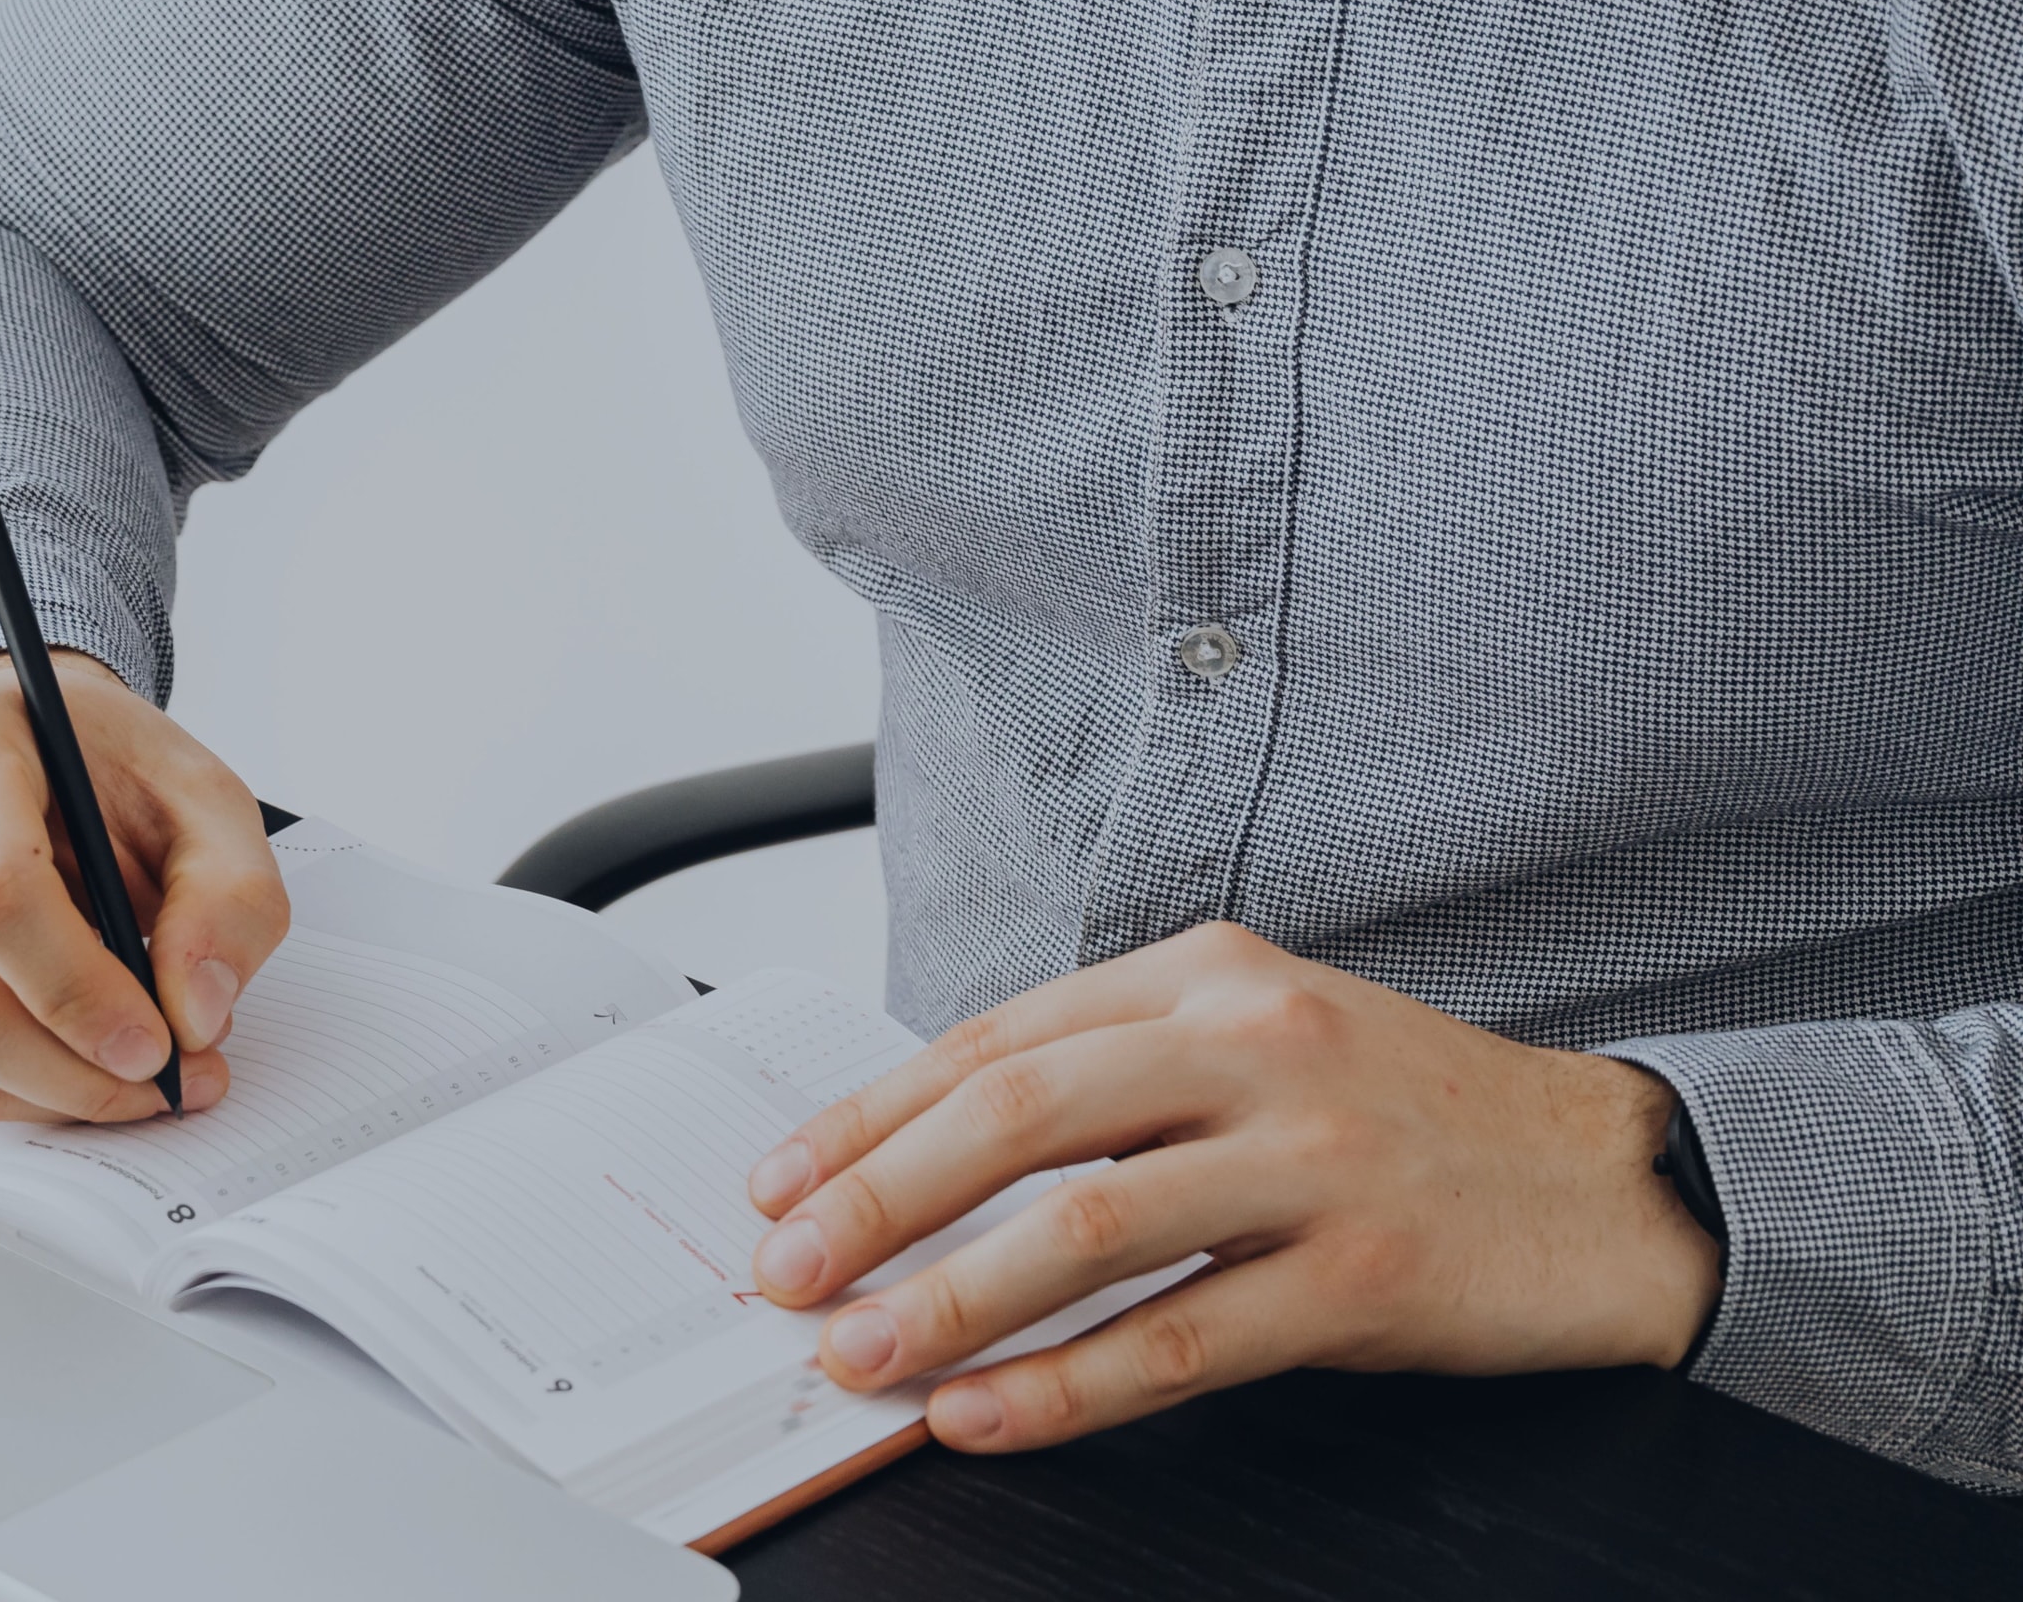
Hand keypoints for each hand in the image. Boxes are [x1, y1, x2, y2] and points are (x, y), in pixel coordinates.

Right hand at [0, 650, 286, 1121]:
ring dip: (43, 1094)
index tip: (157, 1044)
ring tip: (127, 1076)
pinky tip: (61, 1056)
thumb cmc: (91, 763)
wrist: (2, 740)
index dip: (78, 992)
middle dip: (72, 1071)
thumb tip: (196, 1013)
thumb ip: (229, 895)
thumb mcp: (198, 794)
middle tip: (164, 1082)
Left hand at [743, 921, 1721, 1451]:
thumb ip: (1111, 1077)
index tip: (778, 1183)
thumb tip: (923, 1163)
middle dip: (875, 1199)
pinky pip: (1180, 1339)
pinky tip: (988, 1413)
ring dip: (949, 1300)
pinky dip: (1065, 1386)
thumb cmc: (1404, 1116)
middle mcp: (1250, 1047)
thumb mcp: (1256, 1042)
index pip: (992, 1041)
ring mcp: (1311, 1158)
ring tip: (862, 1355)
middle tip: (786, 1273)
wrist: (1612, 1179)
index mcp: (1204, 978)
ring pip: (1083, 1228)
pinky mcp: (1362, 1273)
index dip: (868, 1118)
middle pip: (1015, 1117)